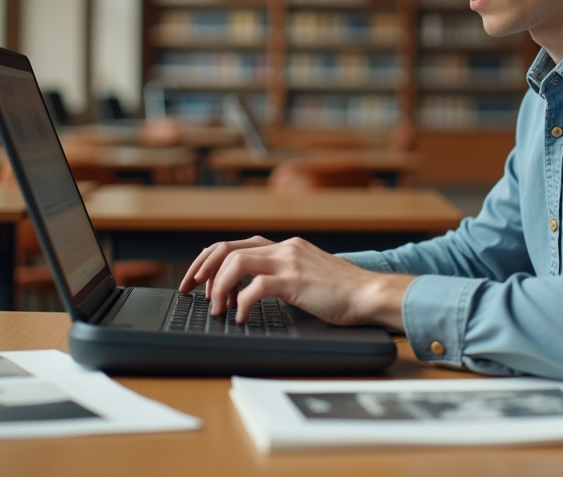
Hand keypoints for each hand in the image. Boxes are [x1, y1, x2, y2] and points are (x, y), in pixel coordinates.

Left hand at [178, 236, 412, 330]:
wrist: (370, 294)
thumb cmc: (343, 293)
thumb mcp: (308, 274)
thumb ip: (284, 274)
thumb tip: (253, 289)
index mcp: (285, 246)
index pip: (235, 244)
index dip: (209, 260)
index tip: (196, 279)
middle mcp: (284, 248)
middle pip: (228, 248)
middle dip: (202, 269)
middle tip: (191, 290)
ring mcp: (289, 262)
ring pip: (236, 263)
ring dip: (218, 286)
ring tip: (216, 308)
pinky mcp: (295, 280)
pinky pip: (256, 287)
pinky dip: (240, 302)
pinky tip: (240, 317)